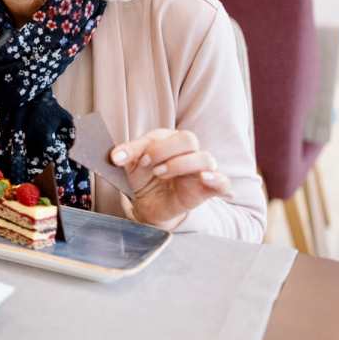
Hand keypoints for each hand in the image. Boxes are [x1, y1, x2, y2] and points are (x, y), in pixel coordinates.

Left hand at [110, 128, 231, 228]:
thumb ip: (125, 155)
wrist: (149, 204)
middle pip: (188, 139)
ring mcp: (200, 170)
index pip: (164, 135)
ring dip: (181, 165)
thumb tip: (115, 156)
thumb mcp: (130, 165)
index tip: (129, 159)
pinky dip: (217, 179)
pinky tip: (205, 178)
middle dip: (164, 151)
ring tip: (161, 174)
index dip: (147, 146)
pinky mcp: (207, 189)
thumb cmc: (143, 177)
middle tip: (148, 165)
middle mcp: (188, 152)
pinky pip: (223, 182)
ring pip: (205, 158)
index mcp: (169, 140)